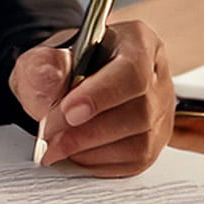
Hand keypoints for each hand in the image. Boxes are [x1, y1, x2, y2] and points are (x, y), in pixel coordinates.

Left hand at [10, 20, 173, 175]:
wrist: (65, 87)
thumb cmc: (62, 69)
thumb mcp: (43, 58)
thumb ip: (43, 67)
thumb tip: (50, 82)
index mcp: (136, 41)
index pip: (132, 70)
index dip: (102, 94)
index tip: (68, 111)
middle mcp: (157, 75)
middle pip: (139, 111)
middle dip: (87, 130)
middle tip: (49, 136)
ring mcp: (160, 111)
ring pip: (141, 141)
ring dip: (92, 150)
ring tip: (56, 146)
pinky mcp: (155, 141)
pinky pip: (136, 160)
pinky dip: (101, 162)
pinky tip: (76, 154)